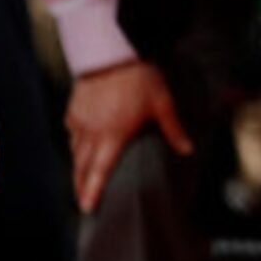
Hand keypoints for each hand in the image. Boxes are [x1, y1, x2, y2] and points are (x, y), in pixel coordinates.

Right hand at [66, 59, 191, 214]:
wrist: (113, 52)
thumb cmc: (140, 78)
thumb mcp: (162, 104)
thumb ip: (173, 130)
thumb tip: (188, 150)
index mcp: (113, 136)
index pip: (99, 172)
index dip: (92, 192)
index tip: (87, 208)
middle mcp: (92, 134)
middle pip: (82, 167)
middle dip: (81, 186)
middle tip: (81, 201)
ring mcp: (80, 123)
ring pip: (75, 153)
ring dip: (78, 168)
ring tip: (80, 179)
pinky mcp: (73, 111)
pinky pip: (73, 134)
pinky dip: (76, 144)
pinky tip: (80, 146)